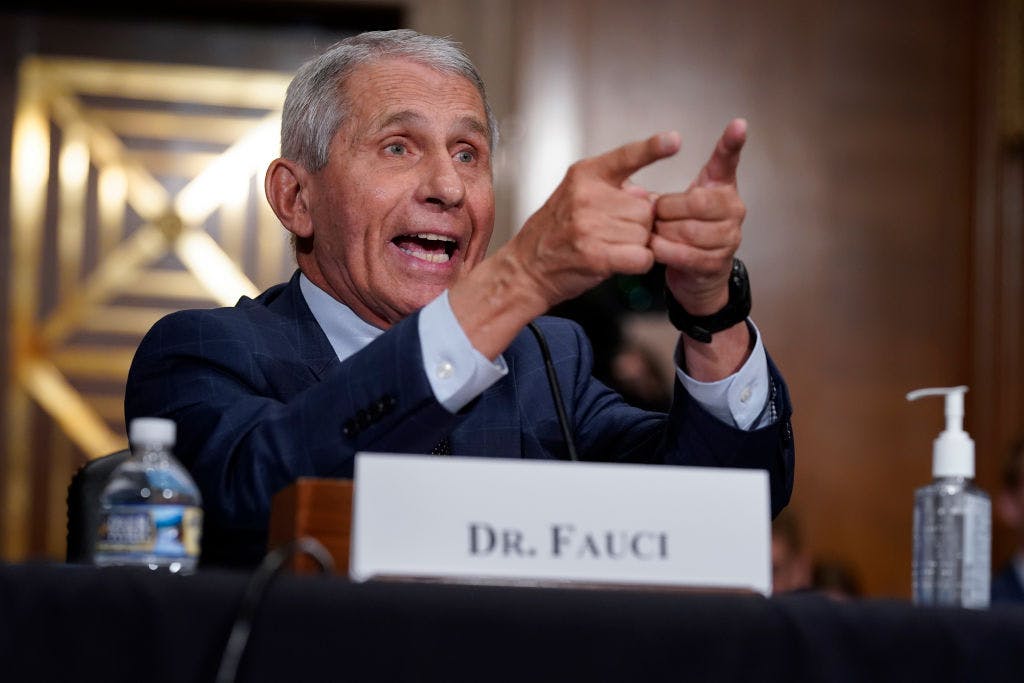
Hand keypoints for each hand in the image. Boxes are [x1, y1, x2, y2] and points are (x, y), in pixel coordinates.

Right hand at [510, 132, 680, 308]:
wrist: (527, 268)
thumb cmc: (556, 233)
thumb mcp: (577, 195)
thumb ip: (615, 190)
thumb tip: (649, 198)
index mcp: (585, 175)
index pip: (626, 156)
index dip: (652, 148)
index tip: (673, 140)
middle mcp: (587, 196)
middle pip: (645, 208)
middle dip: (638, 224)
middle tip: (612, 233)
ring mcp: (589, 225)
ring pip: (644, 234)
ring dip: (636, 245)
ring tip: (609, 247)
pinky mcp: (595, 255)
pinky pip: (642, 257)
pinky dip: (638, 263)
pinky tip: (619, 262)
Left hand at [651, 119, 746, 314]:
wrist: (696, 275)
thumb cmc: (682, 232)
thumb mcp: (677, 206)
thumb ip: (667, 191)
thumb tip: (636, 188)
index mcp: (721, 188)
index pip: (728, 161)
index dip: (732, 143)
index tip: (738, 124)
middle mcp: (733, 209)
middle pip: (697, 202)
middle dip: (668, 210)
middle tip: (655, 216)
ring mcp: (730, 237)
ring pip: (689, 230)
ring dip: (663, 233)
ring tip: (655, 233)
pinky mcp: (718, 262)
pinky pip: (686, 253)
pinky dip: (665, 251)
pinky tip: (655, 248)